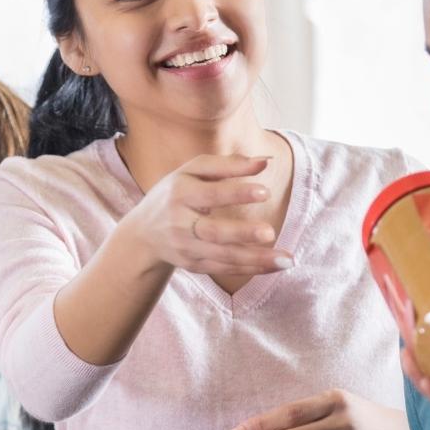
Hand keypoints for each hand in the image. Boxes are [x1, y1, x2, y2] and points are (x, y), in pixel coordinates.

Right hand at [126, 154, 292, 276]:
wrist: (142, 234)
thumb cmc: (175, 193)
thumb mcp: (192, 172)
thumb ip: (228, 164)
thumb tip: (265, 161)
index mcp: (180, 193)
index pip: (211, 193)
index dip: (237, 193)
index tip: (265, 191)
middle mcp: (181, 223)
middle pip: (213, 231)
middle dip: (242, 233)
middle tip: (270, 232)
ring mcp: (187, 248)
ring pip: (223, 256)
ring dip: (256, 259)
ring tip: (287, 259)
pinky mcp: (194, 265)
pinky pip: (225, 268)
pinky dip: (251, 268)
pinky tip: (275, 265)